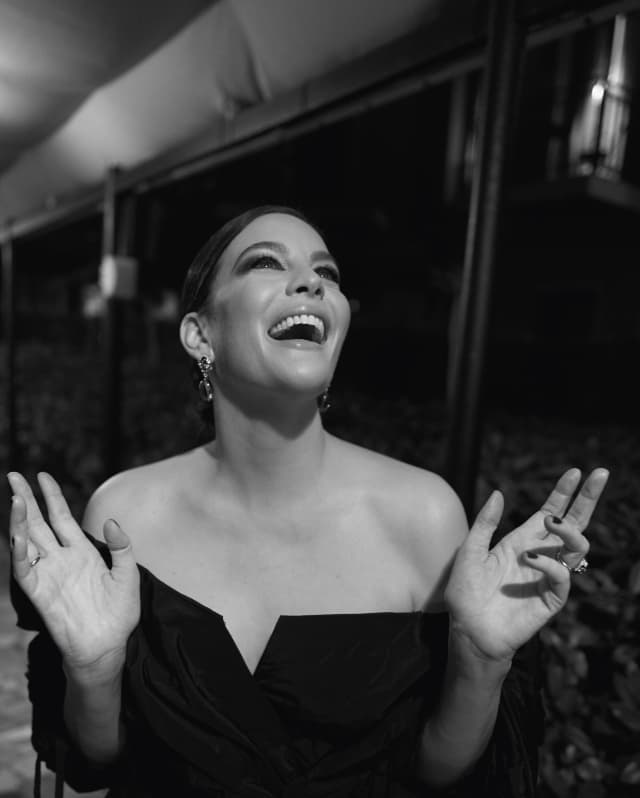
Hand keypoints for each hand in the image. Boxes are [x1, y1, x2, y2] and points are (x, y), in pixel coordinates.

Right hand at [8, 471, 139, 678]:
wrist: (107, 645)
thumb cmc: (119, 613)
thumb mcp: (128, 574)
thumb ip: (121, 546)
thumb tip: (112, 520)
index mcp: (81, 551)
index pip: (61, 516)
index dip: (52, 496)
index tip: (42, 476)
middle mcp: (61, 558)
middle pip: (39, 522)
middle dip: (26, 499)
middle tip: (14, 475)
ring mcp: (49, 573)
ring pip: (28, 540)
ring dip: (19, 520)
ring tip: (15, 498)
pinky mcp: (39, 592)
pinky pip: (25, 568)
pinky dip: (19, 551)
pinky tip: (18, 534)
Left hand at [443, 468, 608, 663]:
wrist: (467, 629)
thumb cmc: (466, 592)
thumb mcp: (470, 551)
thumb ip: (485, 523)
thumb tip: (498, 492)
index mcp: (522, 541)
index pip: (551, 511)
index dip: (564, 493)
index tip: (576, 471)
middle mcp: (540, 555)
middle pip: (573, 523)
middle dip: (587, 499)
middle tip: (600, 474)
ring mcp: (547, 576)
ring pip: (577, 548)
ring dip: (569, 530)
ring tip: (550, 521)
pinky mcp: (550, 599)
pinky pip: (563, 577)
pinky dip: (551, 564)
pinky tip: (531, 559)